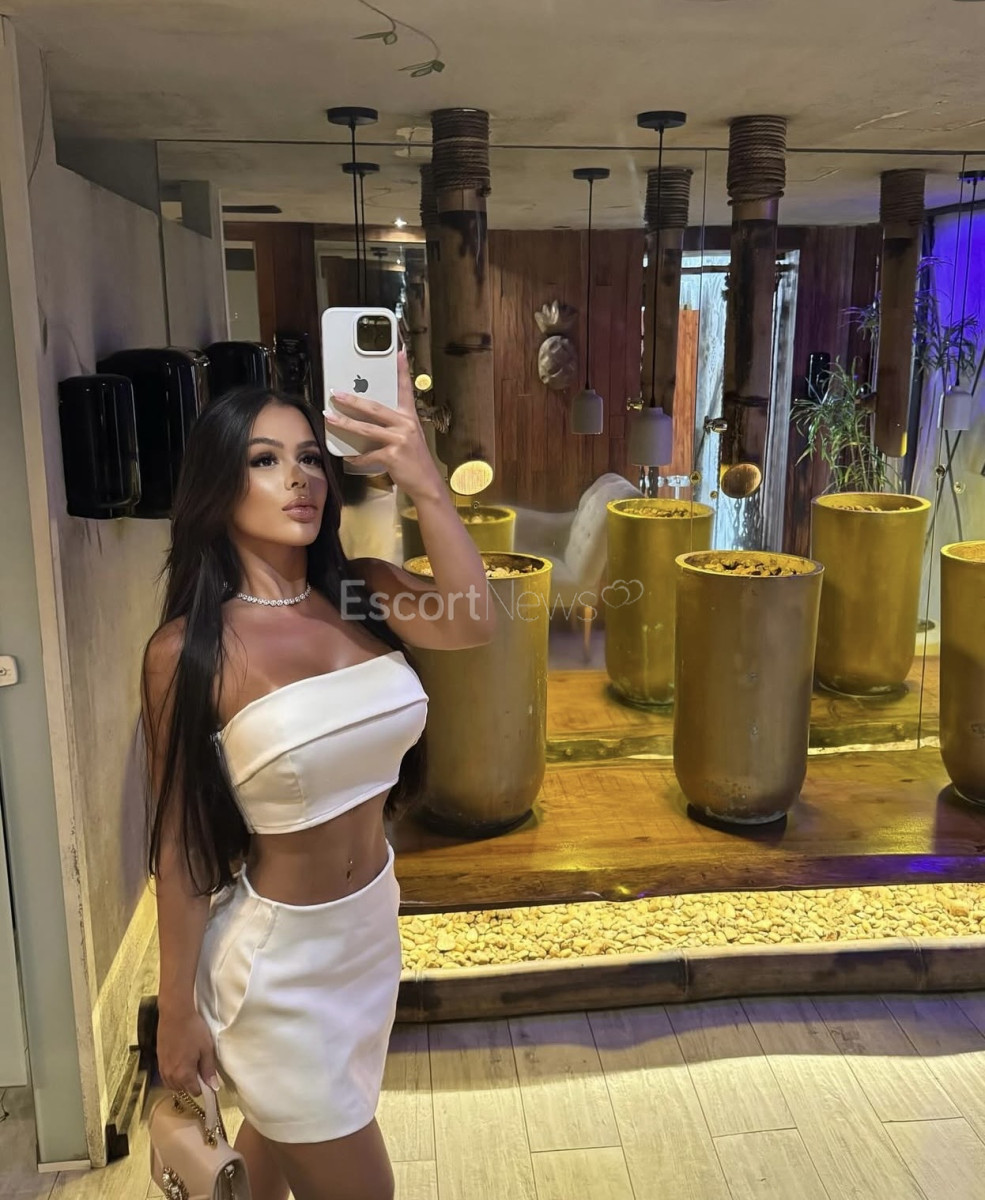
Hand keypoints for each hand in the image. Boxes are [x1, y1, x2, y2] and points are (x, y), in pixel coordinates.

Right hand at [157, 1007, 219, 1095]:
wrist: (175, 1015)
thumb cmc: (194, 1030)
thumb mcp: (206, 1049)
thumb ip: (209, 1070)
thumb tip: (213, 1087)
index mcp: (184, 1075)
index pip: (195, 1091)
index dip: (203, 1086)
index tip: (207, 1075)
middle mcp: (171, 1076)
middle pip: (183, 1090)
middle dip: (192, 1083)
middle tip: (199, 1066)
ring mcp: (162, 1069)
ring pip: (173, 1085)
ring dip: (181, 1081)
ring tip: (190, 1065)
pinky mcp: (158, 1061)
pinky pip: (166, 1077)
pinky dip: (173, 1075)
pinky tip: (179, 1062)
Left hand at [325, 350, 443, 498]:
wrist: (427, 483)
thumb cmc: (415, 460)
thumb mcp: (409, 437)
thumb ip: (393, 425)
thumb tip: (368, 419)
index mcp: (410, 416)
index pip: (406, 388)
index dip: (402, 369)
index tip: (399, 351)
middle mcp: (406, 424)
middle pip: (375, 407)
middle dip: (353, 400)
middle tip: (336, 393)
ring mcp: (400, 439)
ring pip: (366, 428)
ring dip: (345, 423)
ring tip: (330, 418)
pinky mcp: (393, 455)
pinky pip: (368, 455)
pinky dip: (356, 457)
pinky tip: (348, 456)